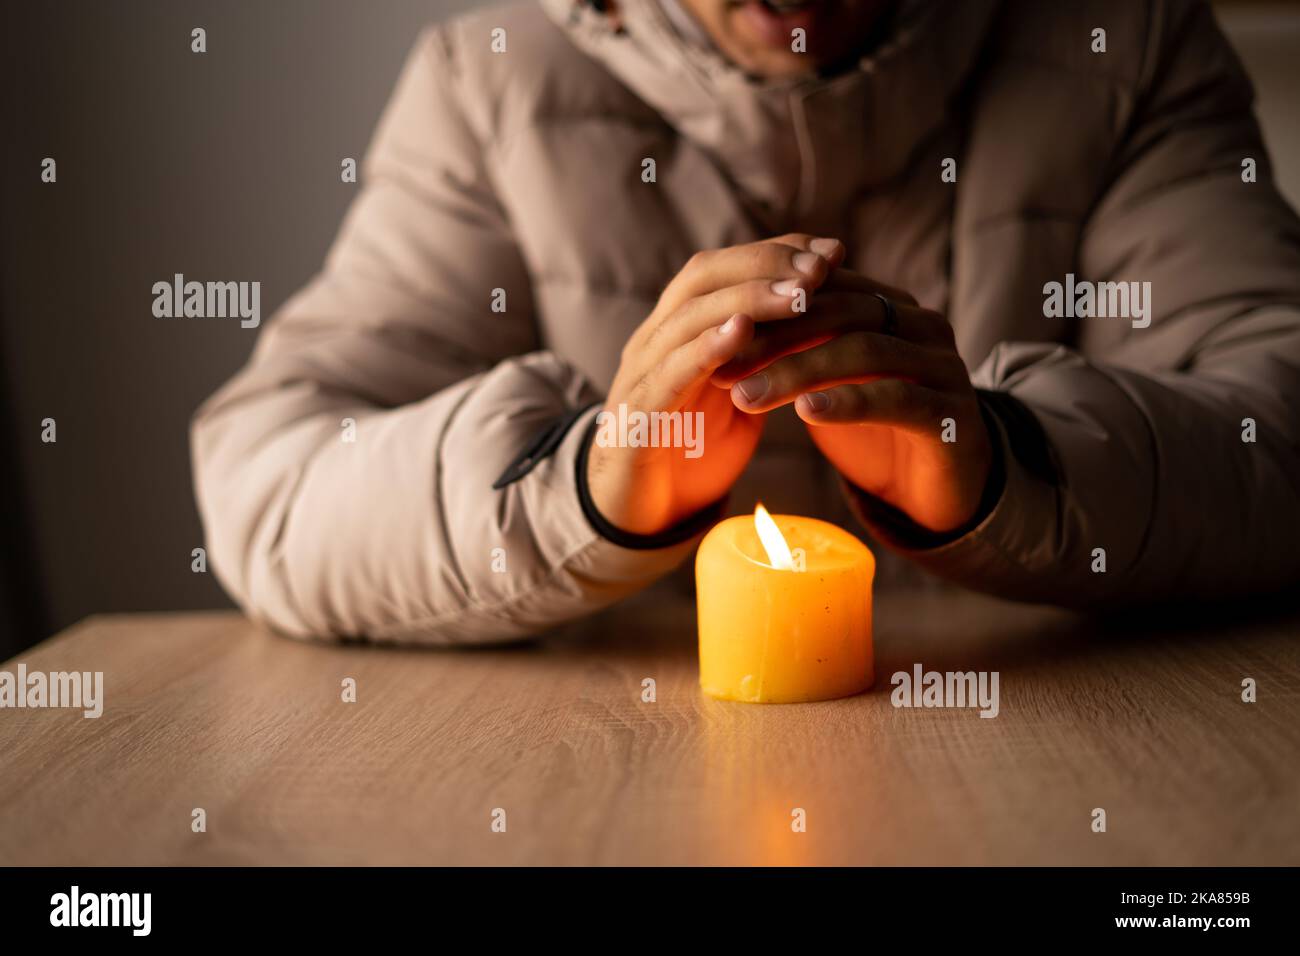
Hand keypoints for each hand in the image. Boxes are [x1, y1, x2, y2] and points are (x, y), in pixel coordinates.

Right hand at [587, 234, 845, 534]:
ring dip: (747, 300)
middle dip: (765, 264)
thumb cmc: (694, 451)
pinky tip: (740, 332)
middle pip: (703, 276)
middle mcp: (654, 340)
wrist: (638, 514)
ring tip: (797, 295)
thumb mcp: (738, 394)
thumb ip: (765, 357)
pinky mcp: (635, 418)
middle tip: (820, 268)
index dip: (776, 251)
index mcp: (678, 330)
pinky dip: (705, 348)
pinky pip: (668, 374)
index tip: (832, 251)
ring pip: (688, 317)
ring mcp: (640, 375)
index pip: (724, 267)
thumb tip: (828, 322)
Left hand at [714, 269, 992, 533]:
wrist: (946, 490)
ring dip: (798, 372)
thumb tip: (728, 324)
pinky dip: (848, 402)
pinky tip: (805, 412)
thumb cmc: (879, 430)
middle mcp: (922, 324)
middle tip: (721, 364)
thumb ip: (800, 347)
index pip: (823, 289)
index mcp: (891, 306)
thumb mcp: (834, 381)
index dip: (766, 308)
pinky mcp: (952, 414)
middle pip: (841, 312)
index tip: (711, 334)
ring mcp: (943, 366)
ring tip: (746, 396)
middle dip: (775, 336)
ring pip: (864, 351)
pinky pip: (897, 398)